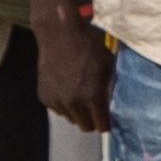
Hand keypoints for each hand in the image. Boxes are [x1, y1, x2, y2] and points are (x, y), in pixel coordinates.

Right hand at [33, 9, 113, 132]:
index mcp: (91, 96)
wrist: (59, 34)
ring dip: (76, 112)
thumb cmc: (88, 47)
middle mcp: (72, 102)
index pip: (101, 125)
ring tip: (80, 95)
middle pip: (84, 126)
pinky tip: (66, 89)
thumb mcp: (108, 65)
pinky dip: (63, 104)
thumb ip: (111, 87)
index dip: (106, 123)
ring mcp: (56, 100)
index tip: (108, 119)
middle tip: (94, 109)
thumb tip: (116, 104)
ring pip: (70, 118)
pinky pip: (57, 109)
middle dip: (92, 120)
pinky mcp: (44, 96)